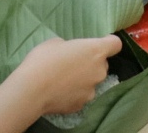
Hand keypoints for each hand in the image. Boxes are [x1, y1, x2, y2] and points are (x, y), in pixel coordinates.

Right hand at [7, 36, 122, 116]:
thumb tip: (71, 54)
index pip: (115, 44)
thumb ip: (71, 47)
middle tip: (73, 62)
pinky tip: (59, 91)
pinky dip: (74, 93)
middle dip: (91, 63)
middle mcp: (99, 71)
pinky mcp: (81, 104)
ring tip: (63, 80)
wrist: (32, 90)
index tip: (99, 42)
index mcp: (95, 51)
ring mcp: (91, 90)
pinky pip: (81, 95)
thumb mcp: (56, 43)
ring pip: (91, 81)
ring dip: (83, 79)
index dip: (108, 42)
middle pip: (102, 64)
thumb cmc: (44, 60)